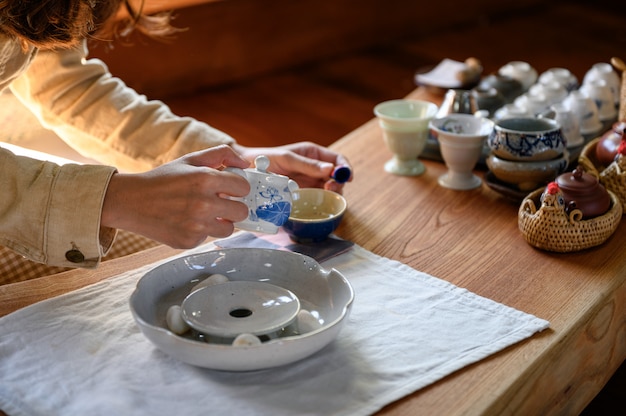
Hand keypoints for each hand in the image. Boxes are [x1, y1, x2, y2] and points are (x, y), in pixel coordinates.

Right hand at [101, 145, 250, 247]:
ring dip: (220, 222)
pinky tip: (185, 221)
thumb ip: (220, 155)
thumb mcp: (190, 160)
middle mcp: (203, 203)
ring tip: (203, 213)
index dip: (238, 187)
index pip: (243, 187)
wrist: (130, 202)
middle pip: (241, 211)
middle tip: (221, 203)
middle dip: (234, 206)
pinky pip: (208, 237)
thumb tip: (245, 164)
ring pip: (229, 229)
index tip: (230, 189)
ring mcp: (196, 225)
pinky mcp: (188, 241)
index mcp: (205, 179)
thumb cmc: (162, 180)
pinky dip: (200, 231)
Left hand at [232, 141, 351, 192]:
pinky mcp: (303, 195)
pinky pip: (318, 199)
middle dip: (339, 182)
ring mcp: (310, 182)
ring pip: (330, 189)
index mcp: (313, 154)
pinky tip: (318, 202)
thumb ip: (308, 164)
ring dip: (332, 193)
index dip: (345, 167)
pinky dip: (322, 201)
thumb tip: (330, 169)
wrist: (247, 171)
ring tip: (324, 194)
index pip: (338, 159)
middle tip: (331, 188)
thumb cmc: (266, 159)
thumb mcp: (287, 159)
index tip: (346, 176)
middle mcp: (315, 168)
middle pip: (337, 176)